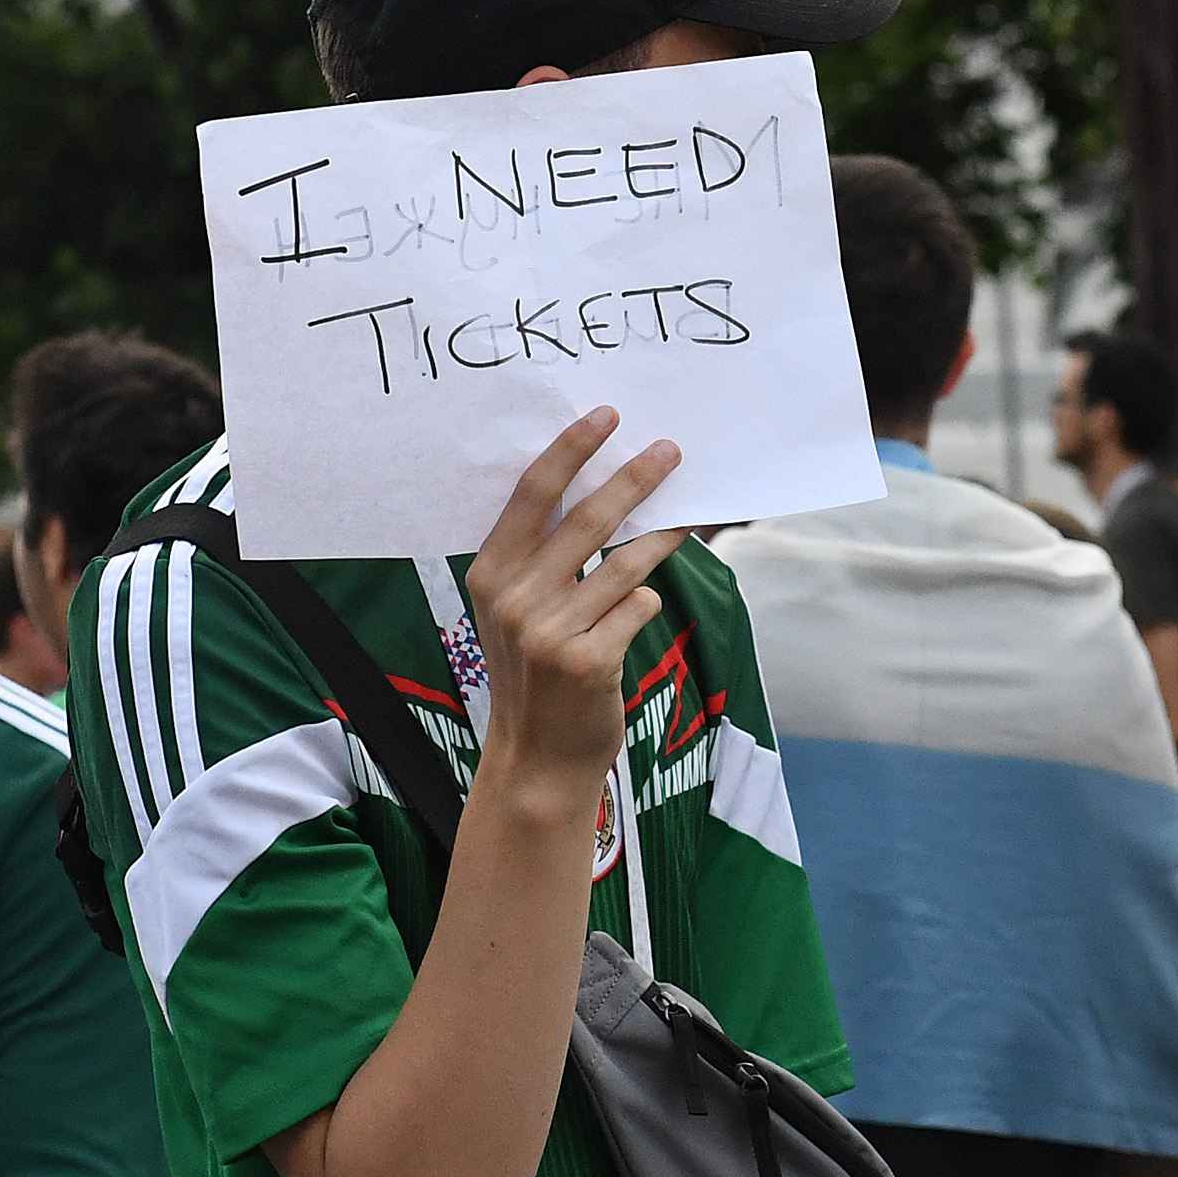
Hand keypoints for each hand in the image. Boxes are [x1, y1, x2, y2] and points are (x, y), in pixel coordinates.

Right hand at [465, 409, 689, 800]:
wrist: (537, 760)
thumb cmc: (534, 677)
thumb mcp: (516, 613)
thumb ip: (541, 560)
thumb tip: (603, 495)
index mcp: (490, 574)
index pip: (533, 494)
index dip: (572, 450)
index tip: (606, 416)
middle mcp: (514, 597)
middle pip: (587, 518)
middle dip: (634, 478)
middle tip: (670, 452)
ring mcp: (549, 630)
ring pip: (624, 563)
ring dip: (662, 538)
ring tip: (687, 520)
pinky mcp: (587, 659)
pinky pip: (636, 608)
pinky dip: (645, 605)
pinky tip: (638, 614)